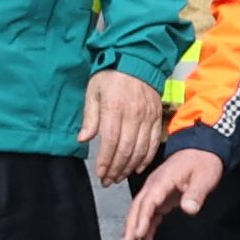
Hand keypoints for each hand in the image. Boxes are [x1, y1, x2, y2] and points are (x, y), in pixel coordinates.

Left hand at [81, 70, 164, 186]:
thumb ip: (90, 117)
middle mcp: (133, 115)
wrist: (138, 59)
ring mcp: (147, 117)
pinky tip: (137, 167)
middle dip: (116, 169)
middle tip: (108, 181)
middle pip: (126, 150)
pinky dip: (146, 158)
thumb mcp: (93, 91)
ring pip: (140, 150)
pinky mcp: (157, 118)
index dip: (105, 161)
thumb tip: (83, 139)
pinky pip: (153, 143)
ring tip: (119, 177)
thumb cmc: (111, 74)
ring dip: (129, 167)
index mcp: (115, 108)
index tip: (100, 173)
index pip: (111, 141)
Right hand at [119, 146, 224, 239]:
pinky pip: (150, 214)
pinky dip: (145, 227)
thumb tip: (189, 209)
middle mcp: (155, 185)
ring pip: (140, 212)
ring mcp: (156, 191)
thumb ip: (196, 194)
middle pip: (138, 208)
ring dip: (133, 229)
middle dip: (130, 227)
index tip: (138, 233)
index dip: (142, 218)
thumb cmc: (202, 161)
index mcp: (163, 180)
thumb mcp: (204, 177)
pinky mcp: (161, 197)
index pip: (149, 201)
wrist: (202, 149)